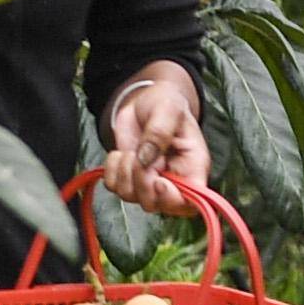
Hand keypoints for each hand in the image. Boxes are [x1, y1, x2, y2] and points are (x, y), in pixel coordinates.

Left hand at [100, 62, 208, 217]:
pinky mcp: (129, 178)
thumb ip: (160, 132)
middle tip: (138, 155)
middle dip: (140, 181)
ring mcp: (149, 181)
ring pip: (131, 197)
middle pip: (155, 204)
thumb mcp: (168, 109)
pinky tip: (120, 154)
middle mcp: (172, 180)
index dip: (171, 199)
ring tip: (130, 150)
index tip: (158, 181)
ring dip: (124, 173)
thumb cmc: (165, 102)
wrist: (145, 100)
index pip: (188, 201)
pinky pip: (114, 187)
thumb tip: (145, 159)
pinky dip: (111, 170)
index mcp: (192, 167)